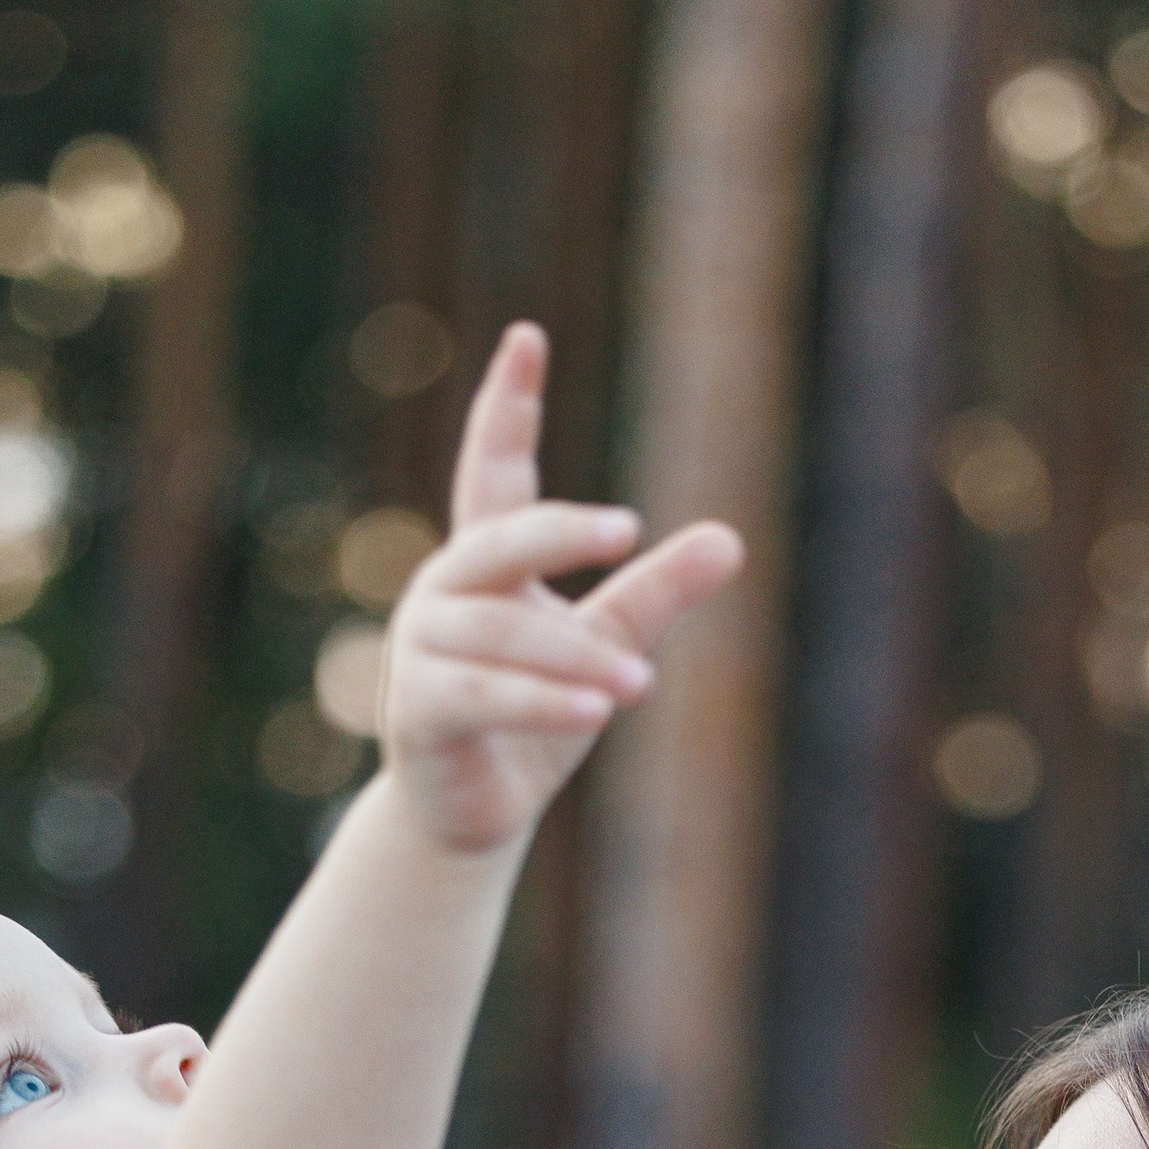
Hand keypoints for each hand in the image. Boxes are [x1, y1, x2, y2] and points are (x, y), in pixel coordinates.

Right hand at [378, 321, 739, 856]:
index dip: (508, 407)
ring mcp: (420, 651)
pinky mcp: (417, 711)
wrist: (472, 812)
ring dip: (573, 661)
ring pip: (501, 636)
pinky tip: (595, 710)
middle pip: (500, 543)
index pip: (493, 471)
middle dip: (558, 534)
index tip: (527, 336)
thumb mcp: (607, 645)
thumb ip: (653, 593)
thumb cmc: (536, 714)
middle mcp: (443, 593)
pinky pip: (483, 696)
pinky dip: (541, 702)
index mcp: (484, 562)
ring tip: (639, 685)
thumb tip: (731, 537)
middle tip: (628, 530)